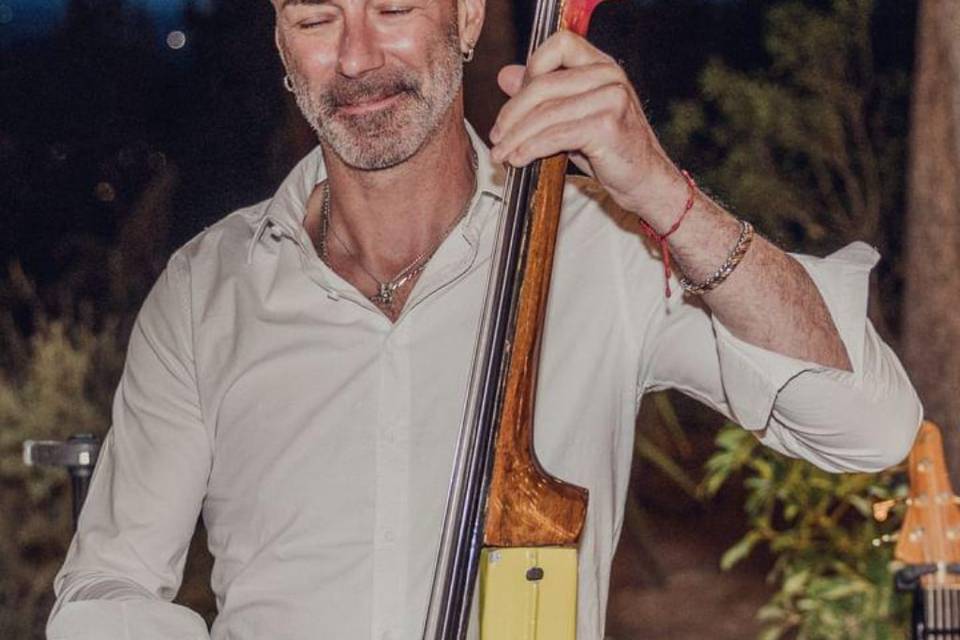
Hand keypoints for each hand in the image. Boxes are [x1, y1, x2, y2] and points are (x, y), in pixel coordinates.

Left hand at [489, 31, 685, 229]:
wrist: (646, 180)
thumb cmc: (611, 150)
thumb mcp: (574, 116)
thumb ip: (544, 95)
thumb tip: (505, 76)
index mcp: (602, 65)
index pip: (559, 44)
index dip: (531, 68)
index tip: (515, 101)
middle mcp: (609, 75)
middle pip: (543, 84)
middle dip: (512, 114)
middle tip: (497, 137)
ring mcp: (611, 98)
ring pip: (546, 114)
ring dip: (517, 137)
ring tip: (502, 155)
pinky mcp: (606, 126)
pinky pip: (555, 135)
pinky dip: (531, 149)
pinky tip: (519, 160)